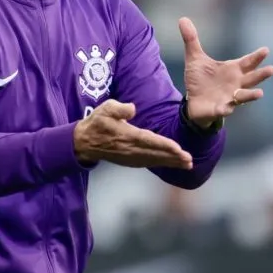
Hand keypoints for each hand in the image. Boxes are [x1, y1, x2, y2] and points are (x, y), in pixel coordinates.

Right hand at [73, 99, 192, 168]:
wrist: (84, 142)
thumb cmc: (97, 122)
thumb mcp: (104, 109)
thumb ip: (118, 108)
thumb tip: (132, 108)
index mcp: (126, 135)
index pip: (148, 141)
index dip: (164, 145)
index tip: (178, 149)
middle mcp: (130, 149)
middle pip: (155, 154)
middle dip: (173, 157)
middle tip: (189, 160)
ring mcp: (130, 157)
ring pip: (154, 160)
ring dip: (170, 163)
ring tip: (186, 164)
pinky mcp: (130, 161)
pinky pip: (149, 163)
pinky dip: (162, 164)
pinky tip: (172, 164)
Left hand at [179, 17, 272, 126]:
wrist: (193, 101)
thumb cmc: (200, 80)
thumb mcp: (195, 58)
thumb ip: (191, 40)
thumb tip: (183, 19)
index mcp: (233, 70)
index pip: (248, 62)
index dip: (257, 57)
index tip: (266, 50)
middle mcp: (235, 84)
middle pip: (252, 79)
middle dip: (261, 75)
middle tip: (272, 69)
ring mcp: (230, 98)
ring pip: (244, 96)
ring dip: (251, 95)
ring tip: (260, 93)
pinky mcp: (220, 109)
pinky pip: (225, 110)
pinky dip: (226, 109)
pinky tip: (227, 109)